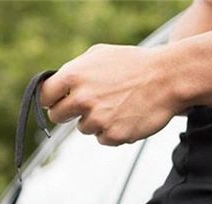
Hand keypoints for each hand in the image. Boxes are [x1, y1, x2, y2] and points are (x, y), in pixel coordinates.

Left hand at [40, 43, 179, 145]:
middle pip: (57, 116)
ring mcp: (98, 119)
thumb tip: (59, 86)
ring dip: (95, 121)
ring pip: (84, 128)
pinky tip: (126, 117)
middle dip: (67, 114)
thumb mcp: (99, 55)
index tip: (56, 102)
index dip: (50, 100)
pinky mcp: (113, 135)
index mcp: (75, 76)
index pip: (45, 96)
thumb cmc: (134, 64)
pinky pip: (103, 139)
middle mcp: (82, 99)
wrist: (166, 79)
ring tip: (116, 106)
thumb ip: (75, 71)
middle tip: (84, 108)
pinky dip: (112, 131)